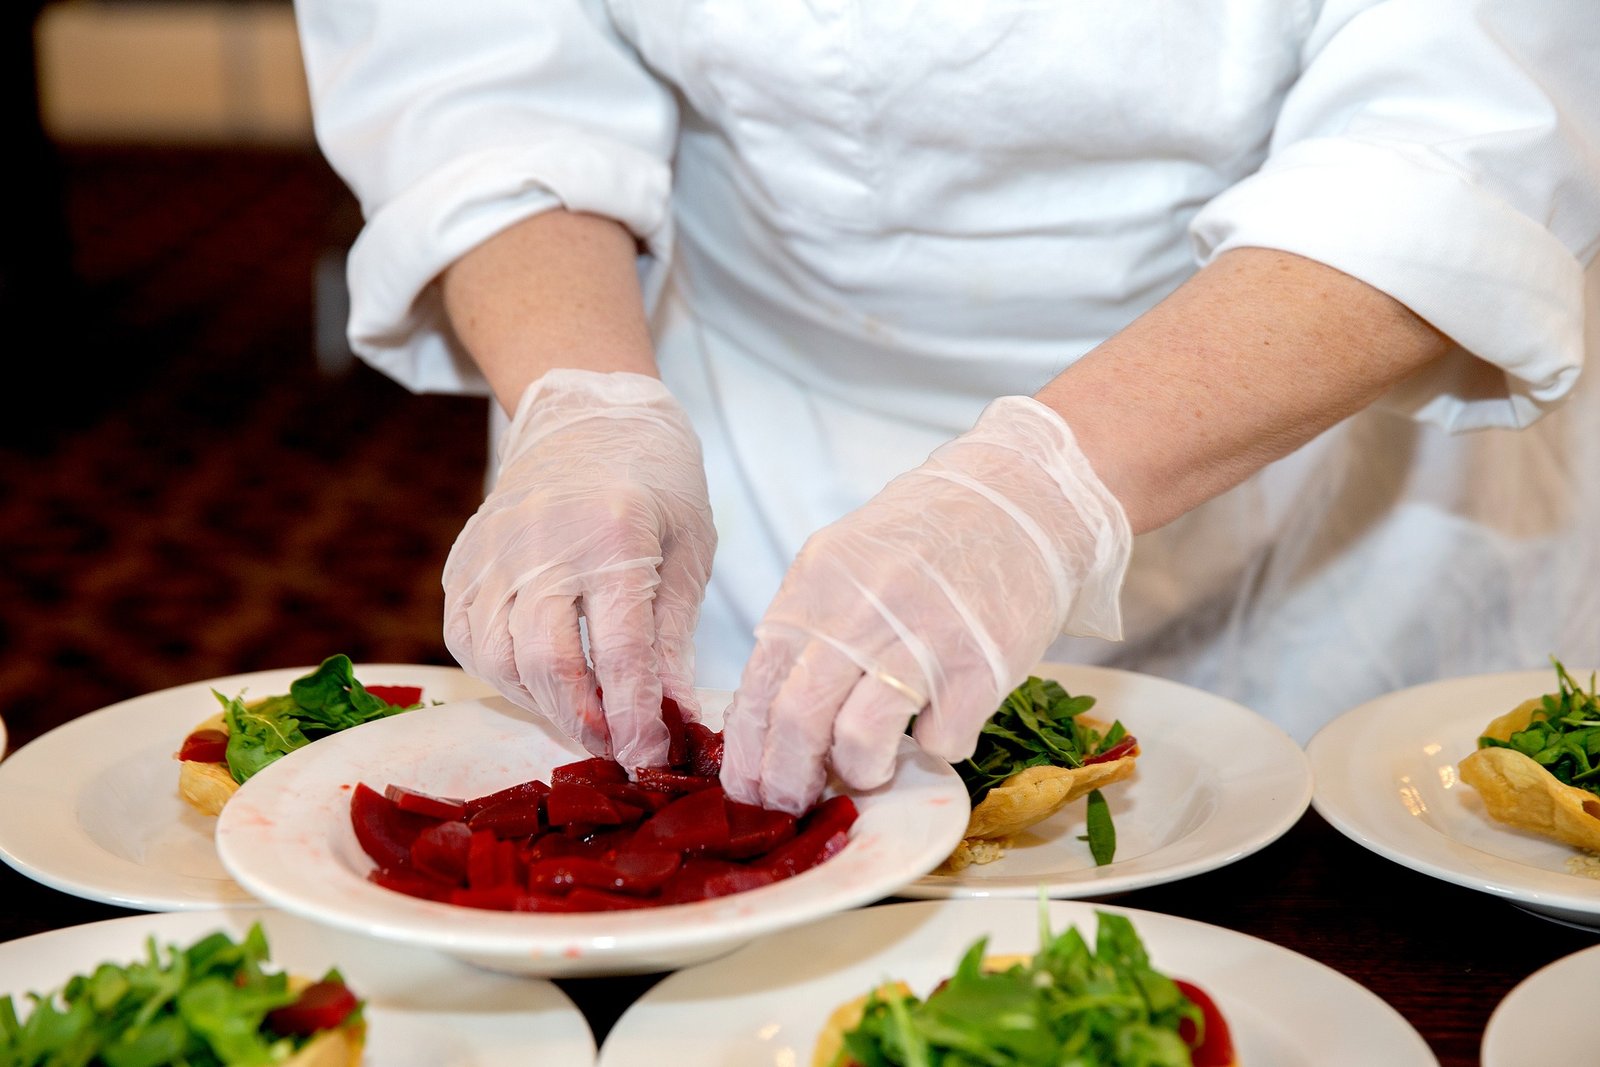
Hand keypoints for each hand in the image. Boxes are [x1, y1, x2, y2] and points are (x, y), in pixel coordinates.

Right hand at [443, 369, 715, 768]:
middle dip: (586, 724)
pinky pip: (468, 639)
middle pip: (548, 665)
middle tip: (619, 750)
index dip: (634, 718)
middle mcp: (542, 544)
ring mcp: (492, 552)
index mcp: (613, 535)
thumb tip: (675, 719)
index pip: (620, 652)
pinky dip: (502, 674)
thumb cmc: (655, 479)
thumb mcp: (689, 547)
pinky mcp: (462, 562)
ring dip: (543, 704)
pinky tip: (540, 680)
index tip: (652, 758)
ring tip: (585, 717)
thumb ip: (674, 636)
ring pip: (499, 661)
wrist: (587, 412)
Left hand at [719, 396, 1130, 812]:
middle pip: (799, 720)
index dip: (749, 751)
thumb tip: (771, 716)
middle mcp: (859, 612)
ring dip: (861, 771)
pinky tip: (943, 723)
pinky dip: (938, 747)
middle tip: (795, 803)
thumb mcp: (844, 561)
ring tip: (872, 768)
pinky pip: (941, 740)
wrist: (1020, 499)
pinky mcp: (979, 666)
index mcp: (815, 587)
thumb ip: (808, 626)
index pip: (759, 684)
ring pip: (861, 740)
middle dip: (788, 781)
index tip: (748, 788)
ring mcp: (920, 640)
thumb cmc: (929, 538)